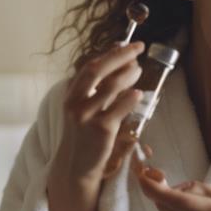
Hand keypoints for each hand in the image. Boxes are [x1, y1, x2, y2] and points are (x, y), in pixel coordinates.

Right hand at [50, 41, 144, 190]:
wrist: (77, 167)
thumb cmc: (84, 136)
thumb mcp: (85, 110)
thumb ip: (98, 90)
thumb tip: (119, 62)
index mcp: (71, 96)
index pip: (90, 67)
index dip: (110, 53)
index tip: (126, 43)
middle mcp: (76, 103)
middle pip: (98, 69)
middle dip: (120, 55)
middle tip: (139, 47)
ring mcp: (87, 116)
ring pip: (112, 86)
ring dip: (129, 74)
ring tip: (139, 70)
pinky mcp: (102, 130)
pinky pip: (121, 107)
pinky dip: (131, 98)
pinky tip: (138, 94)